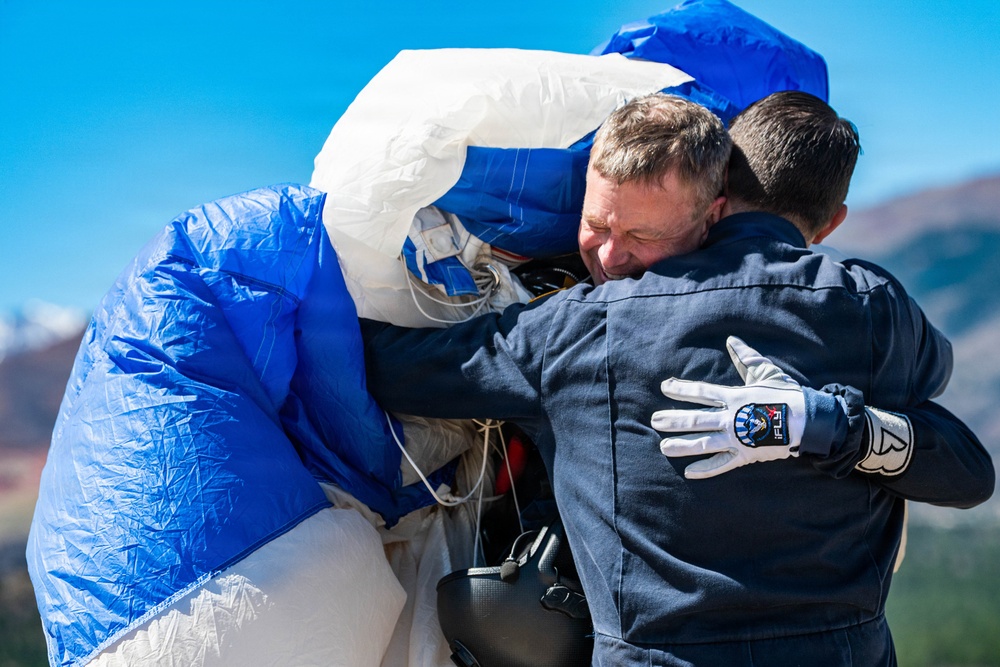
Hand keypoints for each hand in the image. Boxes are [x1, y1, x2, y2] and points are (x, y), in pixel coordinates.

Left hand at [651, 336, 806, 478]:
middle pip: (697, 419)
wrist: (808, 421)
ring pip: (703, 443)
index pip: (702, 392)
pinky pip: (722, 464)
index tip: (665, 387)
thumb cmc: (787, 394)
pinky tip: (689, 473)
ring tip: (663, 446)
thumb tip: (732, 340)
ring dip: (682, 445)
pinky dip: (706, 470)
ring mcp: (736, 438)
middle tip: (655, 420)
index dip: (682, 389)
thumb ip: (746, 358)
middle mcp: (731, 418)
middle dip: (674, 419)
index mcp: (735, 397)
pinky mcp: (745, 455)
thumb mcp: (765, 372)